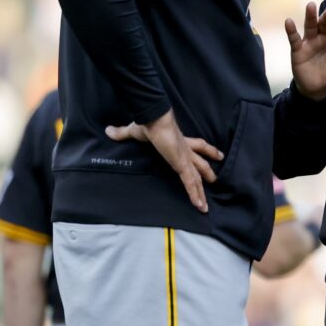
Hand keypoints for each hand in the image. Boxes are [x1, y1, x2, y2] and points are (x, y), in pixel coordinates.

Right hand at [105, 109, 223, 212]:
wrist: (154, 119)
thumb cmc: (147, 123)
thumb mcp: (133, 130)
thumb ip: (122, 133)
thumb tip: (109, 131)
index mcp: (179, 141)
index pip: (197, 145)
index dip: (207, 150)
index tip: (216, 154)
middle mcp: (185, 150)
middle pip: (200, 162)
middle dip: (207, 170)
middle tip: (214, 179)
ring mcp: (185, 158)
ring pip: (196, 177)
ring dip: (201, 191)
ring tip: (205, 205)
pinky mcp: (181, 164)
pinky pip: (190, 183)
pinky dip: (195, 195)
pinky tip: (200, 205)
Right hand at [285, 3, 325, 100]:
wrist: (318, 88)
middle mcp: (324, 36)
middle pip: (325, 24)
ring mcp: (310, 41)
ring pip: (310, 26)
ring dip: (310, 16)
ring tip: (311, 6)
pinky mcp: (298, 49)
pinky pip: (294, 39)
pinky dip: (291, 30)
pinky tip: (288, 21)